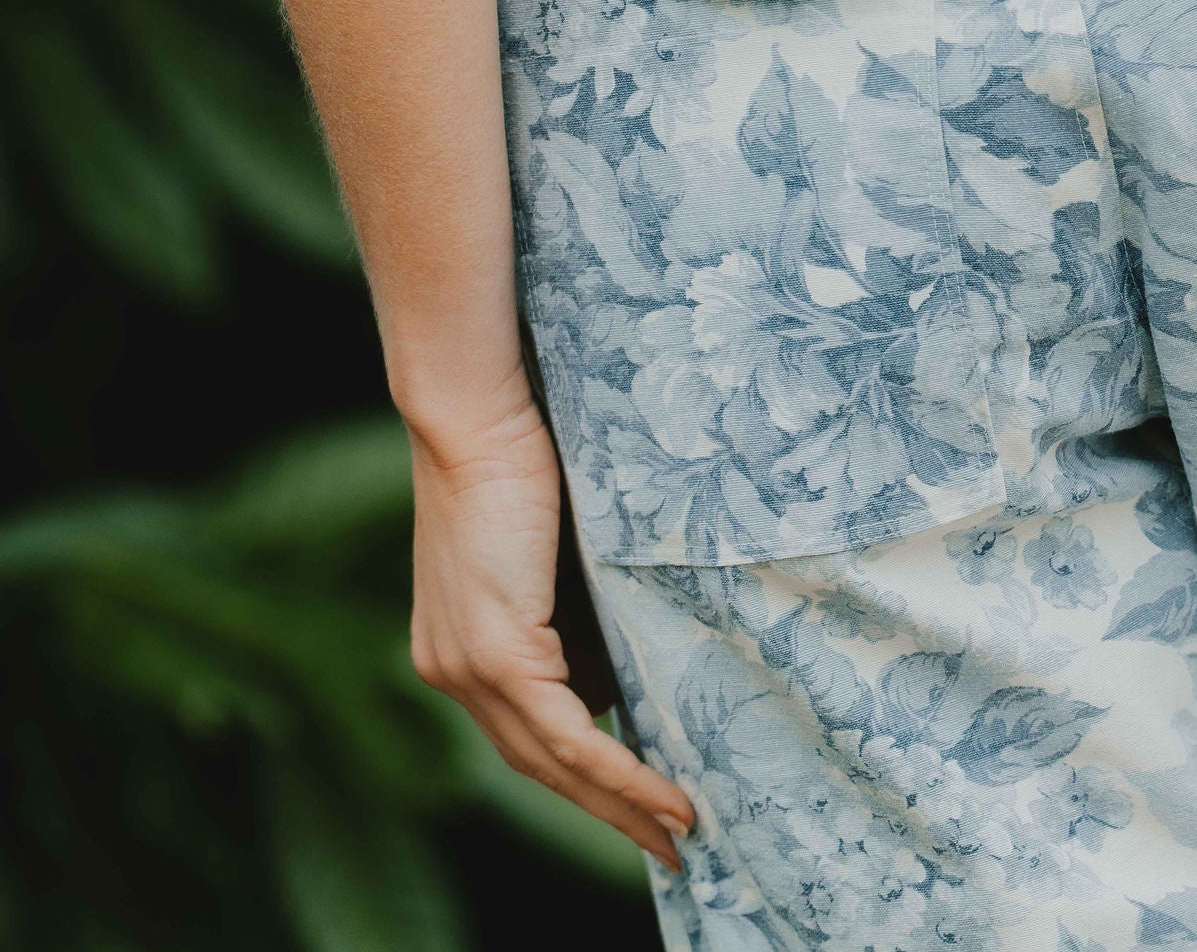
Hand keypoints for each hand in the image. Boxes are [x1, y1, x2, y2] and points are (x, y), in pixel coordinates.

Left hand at [407, 388, 694, 867]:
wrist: (479, 412)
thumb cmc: (522, 455)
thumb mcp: (552, 551)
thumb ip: (572, 611)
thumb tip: (623, 662)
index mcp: (459, 649)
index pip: (524, 735)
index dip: (583, 778)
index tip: (639, 807)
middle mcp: (452, 671)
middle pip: (537, 767)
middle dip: (607, 813)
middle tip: (668, 848)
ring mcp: (467, 668)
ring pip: (552, 764)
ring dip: (621, 805)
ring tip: (680, 831)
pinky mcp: (495, 653)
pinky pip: (564, 736)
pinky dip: (618, 770)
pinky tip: (662, 795)